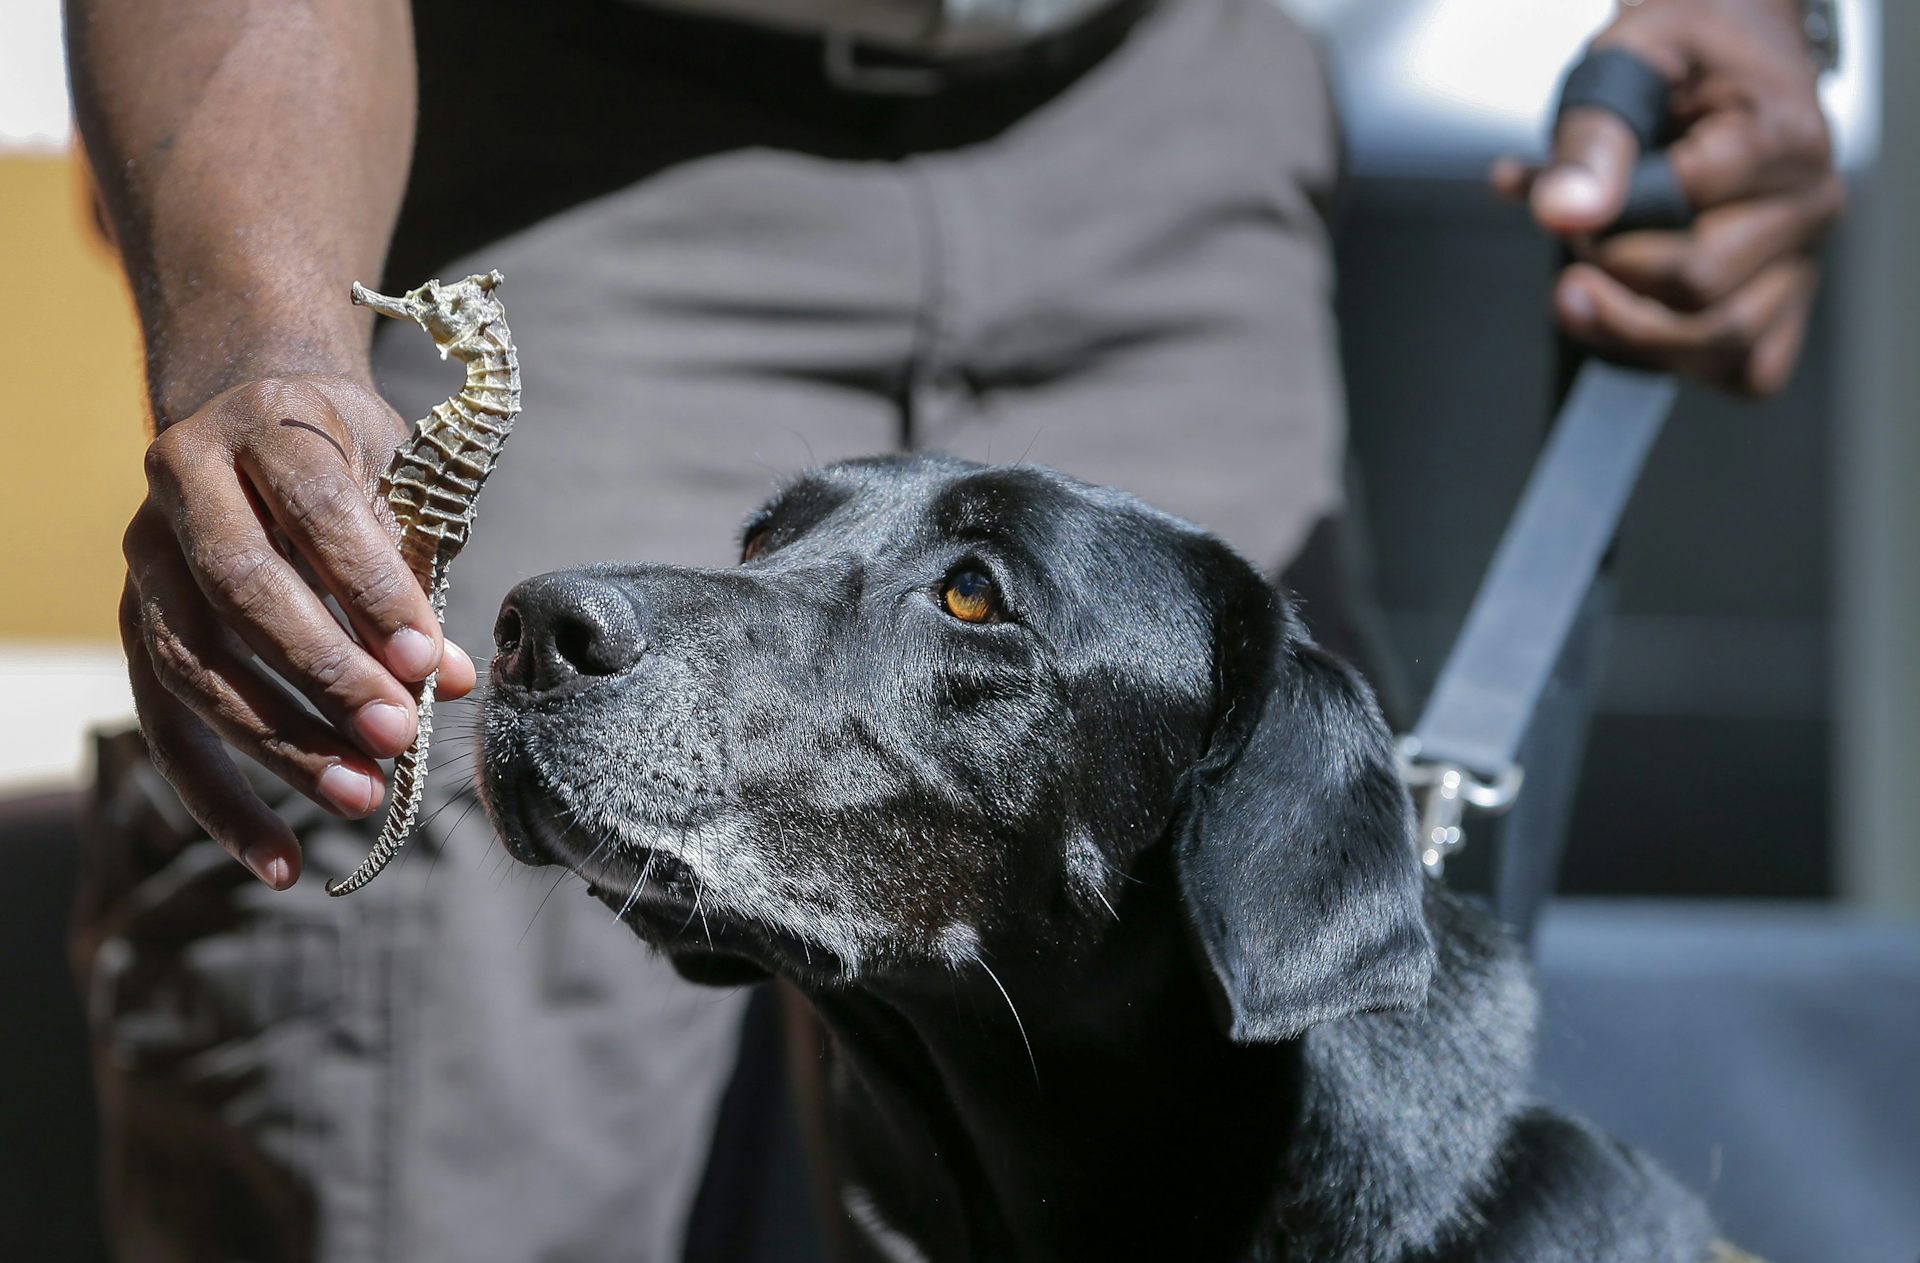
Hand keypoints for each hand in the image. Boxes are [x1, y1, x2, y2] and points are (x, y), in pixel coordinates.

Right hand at [120, 375, 477, 887]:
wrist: (261, 412)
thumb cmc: (352, 458)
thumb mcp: (399, 484)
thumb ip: (420, 575)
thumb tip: (449, 682)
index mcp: (264, 428)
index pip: (315, 511)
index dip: (373, 589)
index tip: (428, 661)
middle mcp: (182, 484)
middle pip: (240, 589)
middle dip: (323, 672)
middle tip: (396, 735)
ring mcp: (146, 558)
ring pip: (193, 664)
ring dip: (279, 742)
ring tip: (360, 797)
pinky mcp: (134, 626)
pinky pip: (166, 726)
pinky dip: (222, 800)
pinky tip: (279, 859)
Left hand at [1491, 0, 1843, 394]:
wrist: (1726, 65)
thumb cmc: (1682, 66)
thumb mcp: (1626, 64)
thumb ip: (1590, 138)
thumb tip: (1564, 211)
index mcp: (1784, 140)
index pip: (1687, 208)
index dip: (1610, 219)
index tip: (1572, 204)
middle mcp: (1808, 208)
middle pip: (1700, 287)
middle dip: (1612, 275)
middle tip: (1578, 244)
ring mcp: (1799, 265)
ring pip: (1720, 342)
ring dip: (1629, 330)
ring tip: (1583, 290)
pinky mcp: (1783, 309)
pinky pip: (1745, 372)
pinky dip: (1677, 362)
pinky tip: (1634, 320)